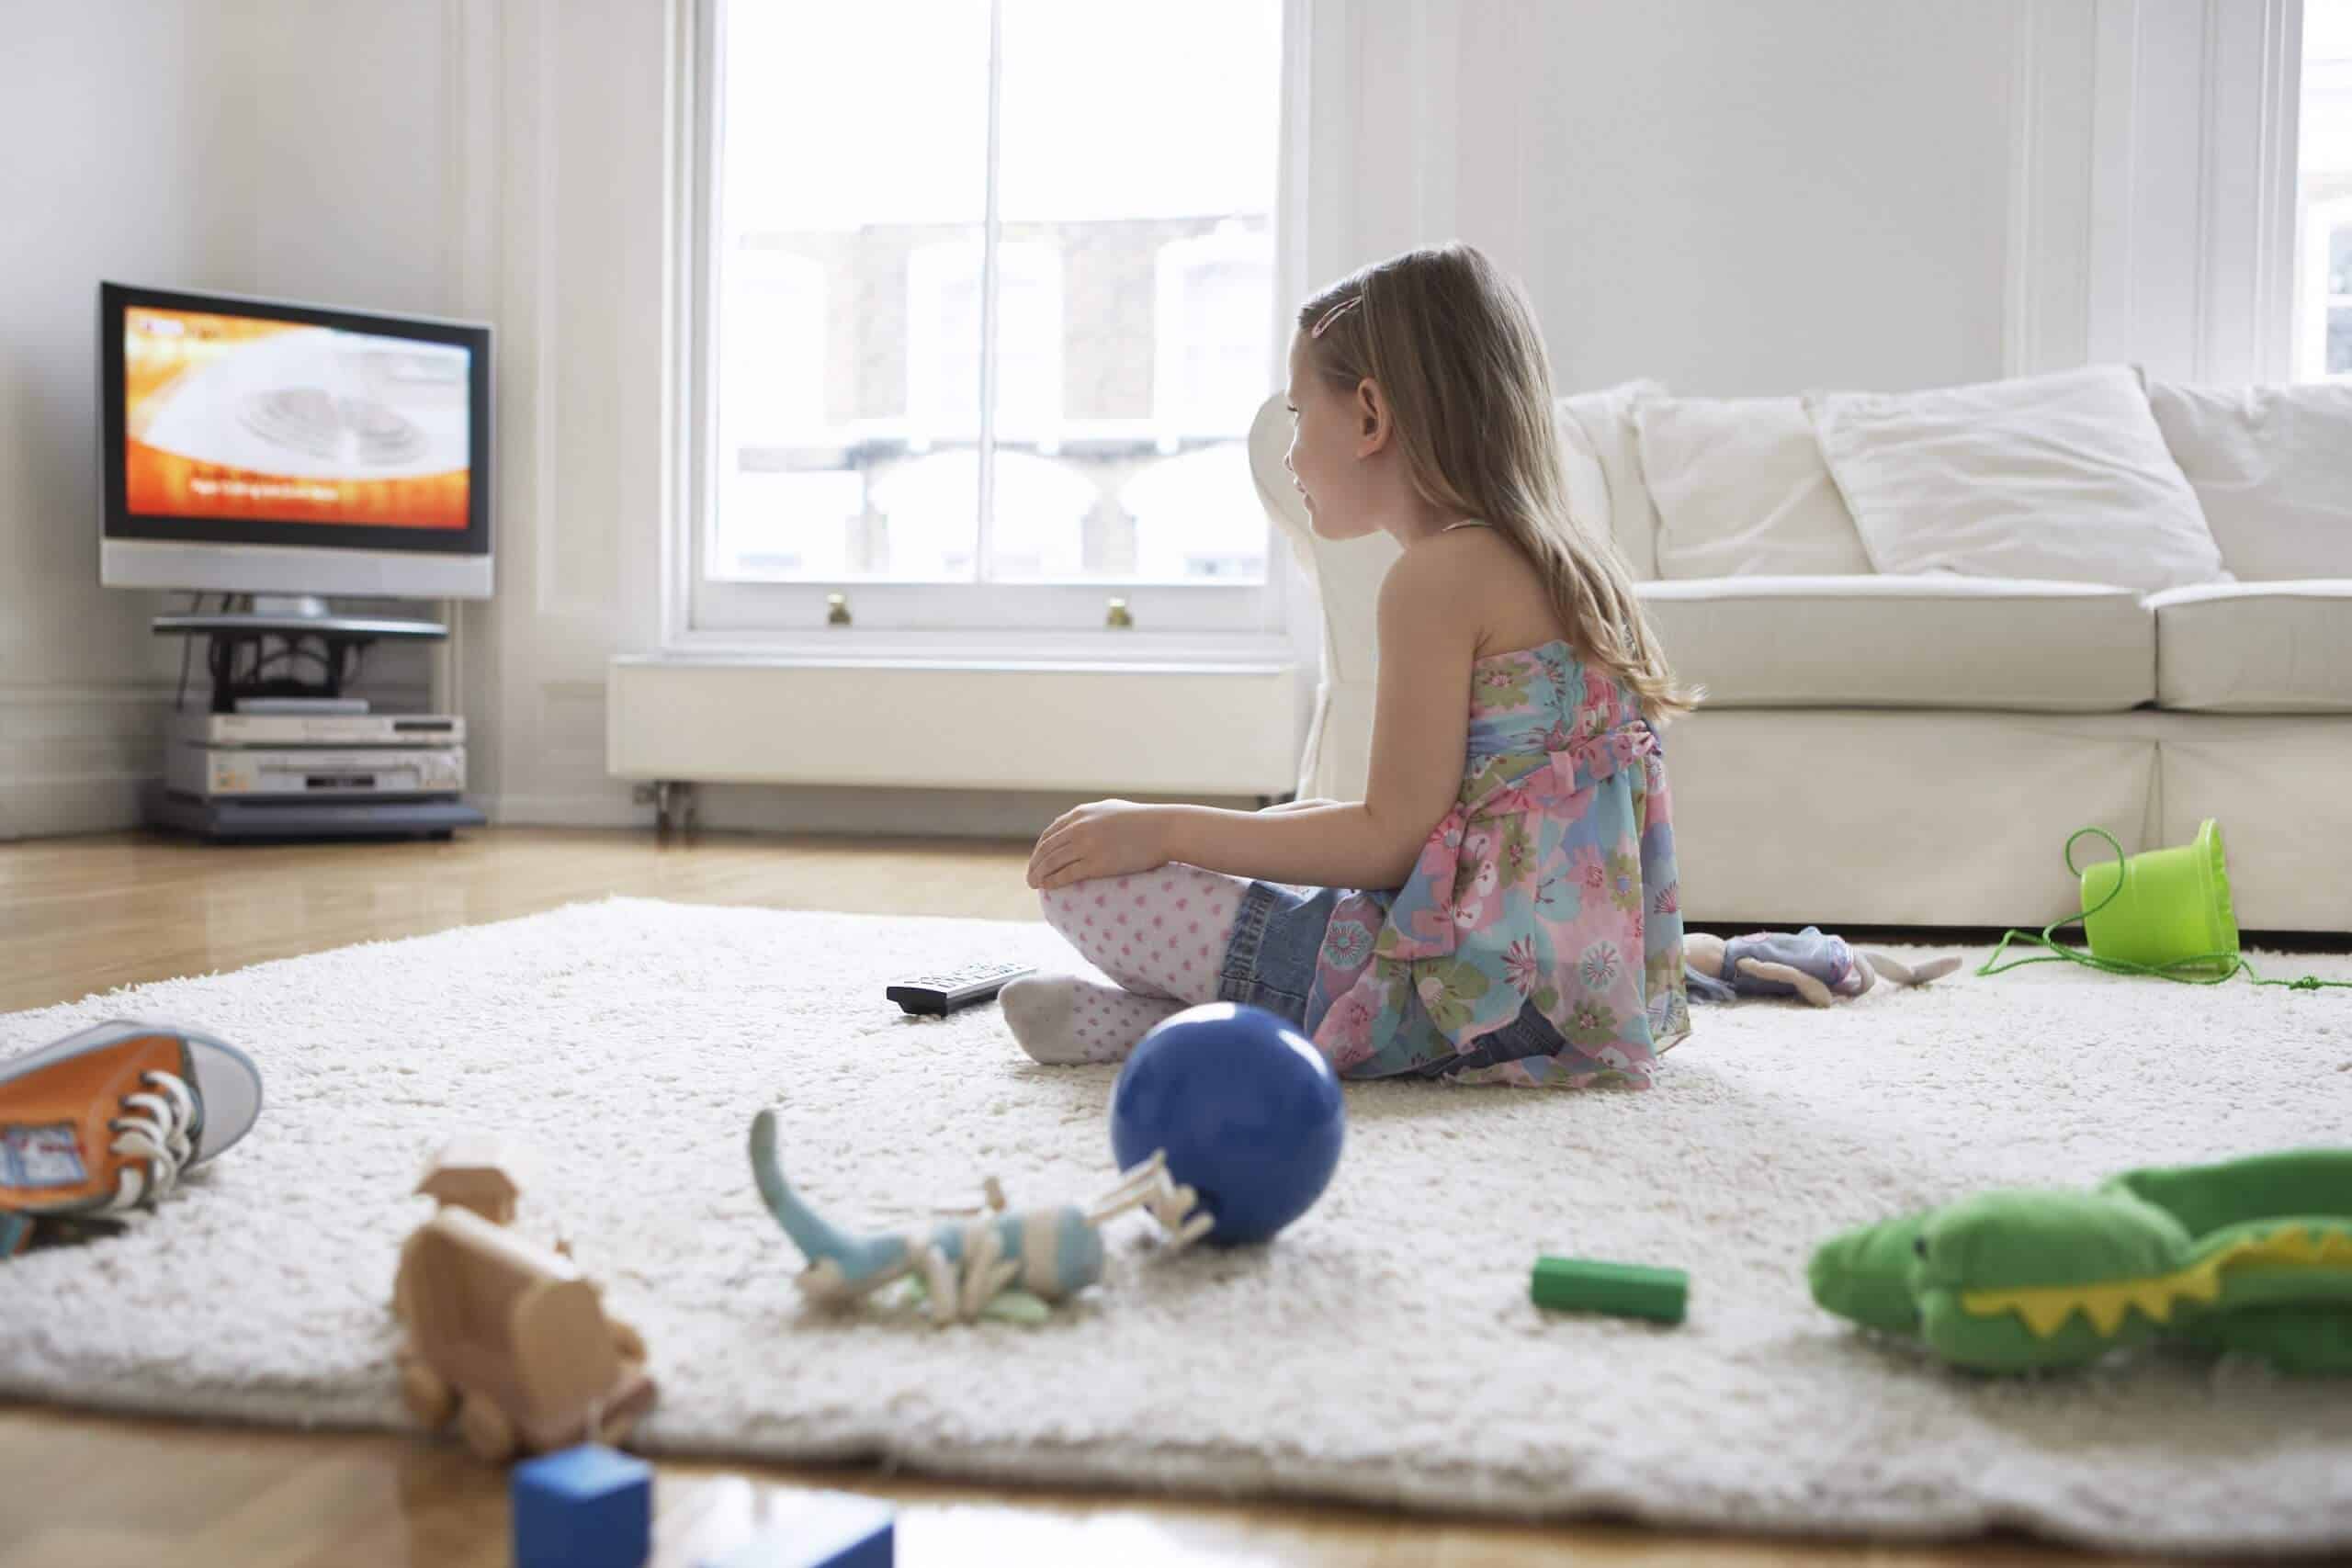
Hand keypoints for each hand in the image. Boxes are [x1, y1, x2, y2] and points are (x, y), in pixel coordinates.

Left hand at [1027, 799, 1170, 890]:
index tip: (1036, 861)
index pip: (1050, 833)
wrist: (1163, 829)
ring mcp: (1086, 845)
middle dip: (1035, 864)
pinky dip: (1053, 881)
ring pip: (1052, 862)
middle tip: (1030, 878)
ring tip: (1034, 885)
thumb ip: (1091, 816)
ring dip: (1039, 874)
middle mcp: (1079, 828)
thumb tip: (1076, 824)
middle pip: (1047, 849)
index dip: (1040, 849)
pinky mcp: (1096, 863)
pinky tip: (1048, 888)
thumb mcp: (1111, 810)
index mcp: (1081, 814)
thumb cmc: (1143, 821)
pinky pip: (1066, 874)